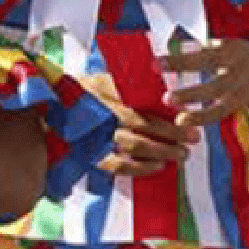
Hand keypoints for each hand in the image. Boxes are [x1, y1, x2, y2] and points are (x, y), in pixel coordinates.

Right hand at [82, 73, 197, 177]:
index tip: (191, 124)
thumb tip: (161, 88)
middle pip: (143, 130)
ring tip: (181, 155)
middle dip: (172, 138)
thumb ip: (126, 83)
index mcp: (107, 96)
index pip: (144, 112)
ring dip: (162, 153)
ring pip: (134, 149)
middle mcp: (104, 118)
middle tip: (193, 140)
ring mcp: (98, 138)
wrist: (56, 110)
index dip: (170, 122)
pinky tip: (158, 167)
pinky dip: (141, 169)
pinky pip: (120, 167)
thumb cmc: (85, 90)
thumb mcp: (103, 78)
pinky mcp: (94, 154)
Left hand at [159, 40, 248, 127]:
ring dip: (191, 97)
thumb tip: (164, 43)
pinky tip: (182, 120)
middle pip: (207, 61)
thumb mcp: (223, 47)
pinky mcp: (240, 101)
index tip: (159, 52)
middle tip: (155, 66)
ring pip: (215, 92)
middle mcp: (234, 62)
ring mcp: (239, 83)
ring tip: (168, 101)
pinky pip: (220, 111)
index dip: (182, 48)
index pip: (201, 45)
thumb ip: (199, 48)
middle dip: (181, 63)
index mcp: (228, 46)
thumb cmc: (234, 57)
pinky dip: (201, 116)